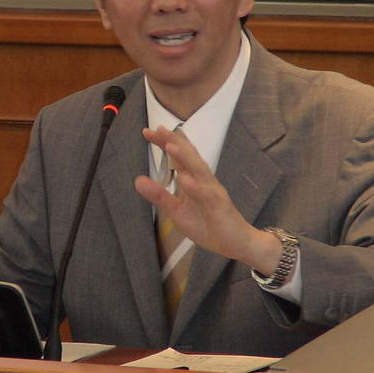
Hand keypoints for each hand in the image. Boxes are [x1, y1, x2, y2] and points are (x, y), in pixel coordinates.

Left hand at [135, 126, 281, 274]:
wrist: (235, 243)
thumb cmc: (207, 224)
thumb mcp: (177, 211)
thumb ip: (159, 196)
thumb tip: (138, 180)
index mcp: (193, 180)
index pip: (178, 157)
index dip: (165, 143)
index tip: (147, 131)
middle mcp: (204, 180)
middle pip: (188, 157)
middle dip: (174, 142)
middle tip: (158, 129)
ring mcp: (213, 191)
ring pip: (199, 171)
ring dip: (185, 158)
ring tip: (170, 146)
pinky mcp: (220, 206)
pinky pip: (207, 195)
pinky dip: (196, 187)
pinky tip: (185, 180)